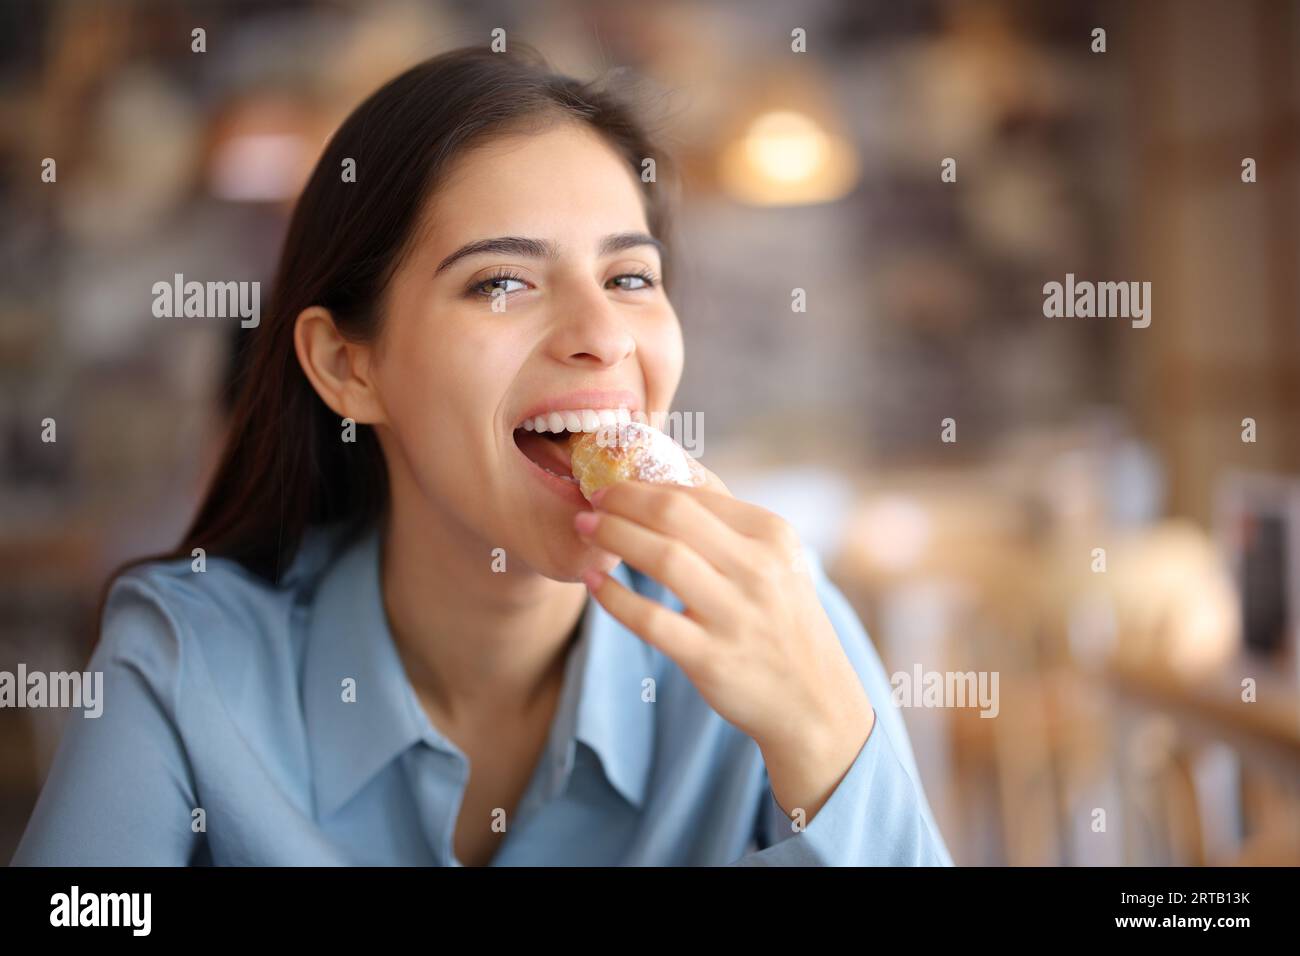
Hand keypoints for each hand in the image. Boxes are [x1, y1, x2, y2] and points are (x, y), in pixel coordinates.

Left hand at [573, 468, 875, 822]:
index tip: (613, 483)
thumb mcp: (777, 561)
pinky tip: (594, 582)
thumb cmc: (782, 622)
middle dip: (622, 500)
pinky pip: (649, 619)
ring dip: (613, 536)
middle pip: (674, 514)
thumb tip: (666, 480)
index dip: (645, 484)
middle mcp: (758, 569)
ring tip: (584, 529)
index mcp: (772, 535)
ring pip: (661, 558)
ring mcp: (735, 614)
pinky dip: (614, 597)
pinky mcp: (711, 657)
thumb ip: (729, 524)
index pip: (696, 493)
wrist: (814, 701)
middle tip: (591, 499)